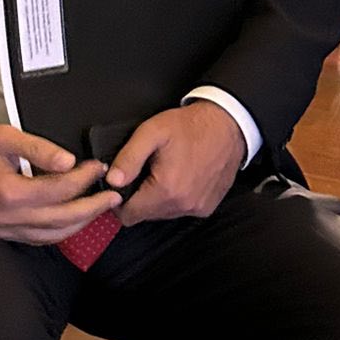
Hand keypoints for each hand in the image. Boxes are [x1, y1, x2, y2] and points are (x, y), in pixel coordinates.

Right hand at [0, 125, 117, 245]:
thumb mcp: (2, 136)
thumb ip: (38, 148)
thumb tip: (69, 162)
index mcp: (9, 191)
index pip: (60, 189)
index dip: (84, 178)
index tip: (98, 167)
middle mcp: (9, 216)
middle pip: (63, 219)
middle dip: (93, 207)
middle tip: (113, 196)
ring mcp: (5, 229)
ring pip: (54, 235)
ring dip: (81, 223)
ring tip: (100, 209)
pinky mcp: (3, 233)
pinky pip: (39, 240)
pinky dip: (60, 232)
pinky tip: (73, 221)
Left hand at [105, 103, 245, 225]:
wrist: (227, 124)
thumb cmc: (190, 126)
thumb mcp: (151, 132)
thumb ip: (128, 158)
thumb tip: (113, 180)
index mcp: (166, 190)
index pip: (129, 215)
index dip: (119, 201)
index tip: (122, 184)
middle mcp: (184, 205)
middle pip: (145, 215)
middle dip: (139, 197)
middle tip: (143, 172)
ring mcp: (198, 208)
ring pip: (162, 214)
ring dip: (157, 198)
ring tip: (162, 172)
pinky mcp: (207, 206)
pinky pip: (181, 210)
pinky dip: (175, 198)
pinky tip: (178, 177)